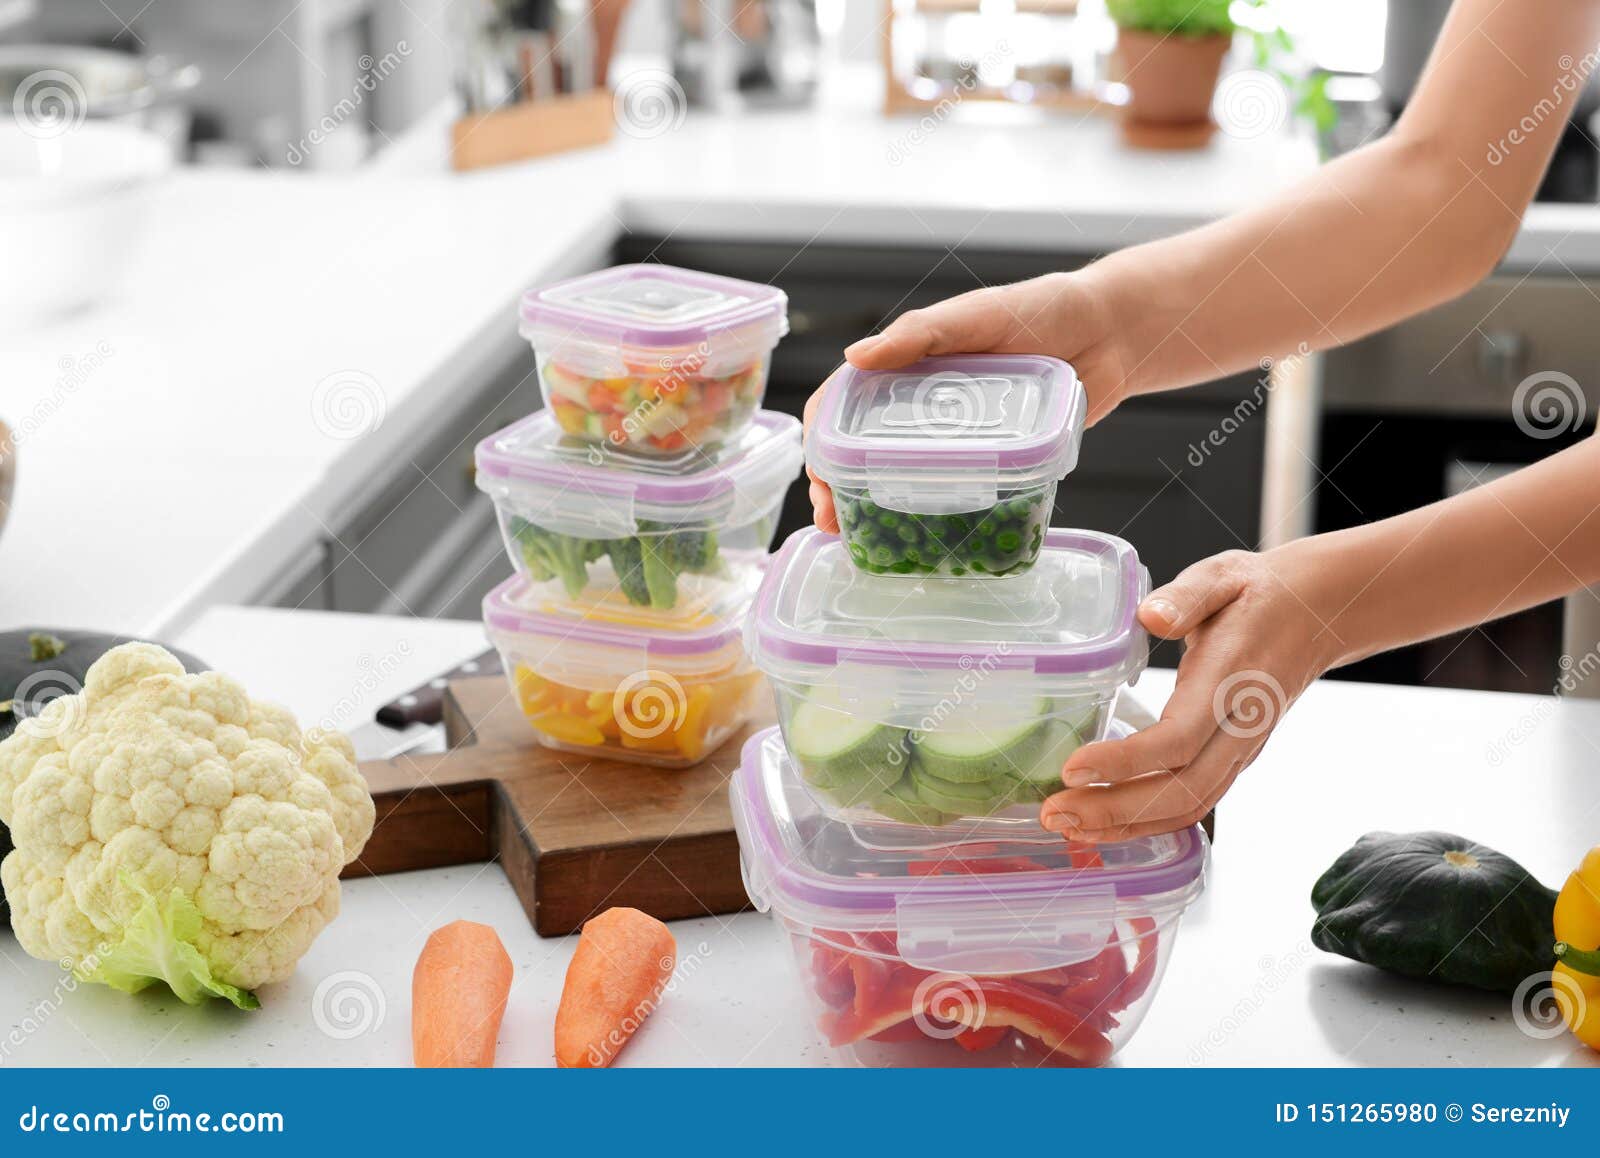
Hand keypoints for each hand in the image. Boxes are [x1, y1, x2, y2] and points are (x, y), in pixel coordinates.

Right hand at [805, 271, 1126, 532]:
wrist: (1112, 335)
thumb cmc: (1041, 310)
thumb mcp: (976, 316)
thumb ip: (921, 335)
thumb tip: (855, 356)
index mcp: (906, 366)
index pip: (841, 404)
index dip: (821, 442)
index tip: (819, 477)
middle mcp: (922, 405)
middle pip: (860, 451)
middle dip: (836, 488)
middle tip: (834, 524)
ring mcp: (955, 437)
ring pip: (900, 479)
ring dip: (873, 511)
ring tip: (863, 542)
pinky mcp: (992, 461)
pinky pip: (953, 493)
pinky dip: (931, 519)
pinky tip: (919, 545)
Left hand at [1040, 543, 1346, 841]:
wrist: (1317, 615)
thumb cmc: (1260, 594)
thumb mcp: (1222, 575)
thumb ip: (1187, 595)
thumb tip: (1152, 615)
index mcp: (1230, 680)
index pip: (1179, 738)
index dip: (1126, 761)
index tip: (1072, 767)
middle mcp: (1240, 726)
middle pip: (1182, 789)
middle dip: (1115, 810)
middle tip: (1055, 813)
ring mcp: (1240, 750)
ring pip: (1189, 806)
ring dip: (1126, 825)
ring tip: (1067, 825)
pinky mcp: (1232, 759)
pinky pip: (1192, 802)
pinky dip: (1147, 822)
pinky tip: (1103, 823)